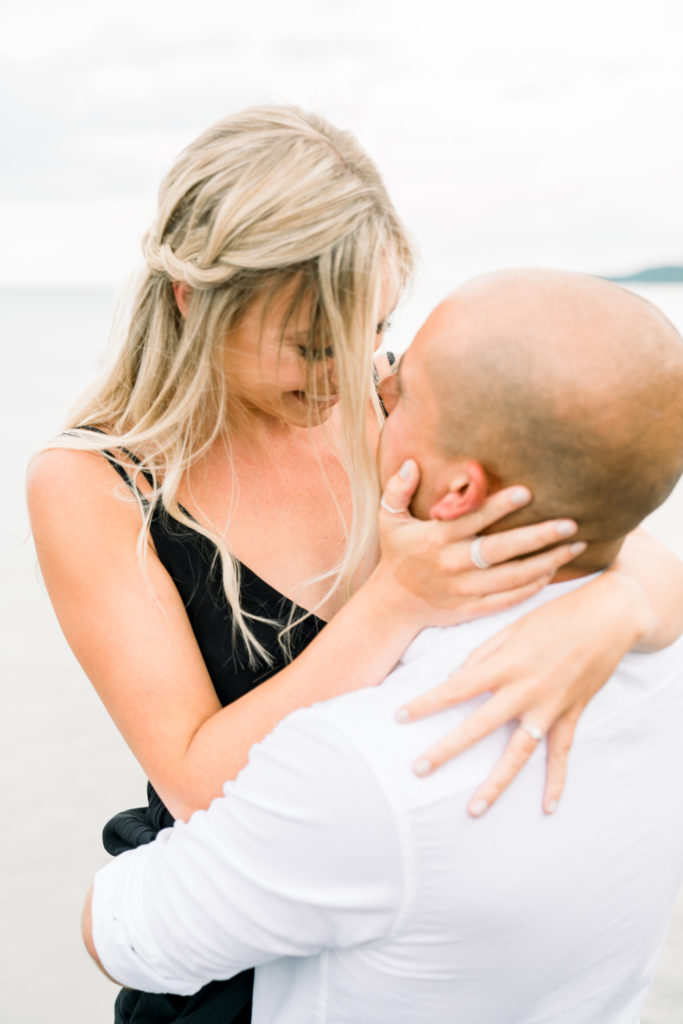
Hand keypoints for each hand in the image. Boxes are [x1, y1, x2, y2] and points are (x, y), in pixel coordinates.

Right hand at [376, 459, 585, 630]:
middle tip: (570, 524)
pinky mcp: (472, 608)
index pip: (473, 519)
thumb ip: (397, 489)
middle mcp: (452, 564)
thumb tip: (410, 463)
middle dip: (538, 536)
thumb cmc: (397, 554)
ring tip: (575, 547)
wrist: (393, 604)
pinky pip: (508, 599)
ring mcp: (464, 589)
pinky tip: (552, 571)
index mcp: (436, 539)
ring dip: (546, 562)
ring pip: (512, 577)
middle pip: (501, 550)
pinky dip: (531, 587)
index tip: (527, 492)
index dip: (499, 506)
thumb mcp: (388, 519)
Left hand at [396, 571, 641, 815]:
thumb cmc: (556, 615)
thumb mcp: (513, 626)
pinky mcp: (572, 715)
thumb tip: (456, 677)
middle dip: (447, 749)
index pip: (456, 688)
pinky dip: (556, 781)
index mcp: (505, 664)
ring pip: (519, 753)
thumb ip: (483, 653)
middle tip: (419, 769)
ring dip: (495, 782)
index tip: (399, 717)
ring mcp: (550, 707)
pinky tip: (548, 807)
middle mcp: (525, 690)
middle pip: (479, 726)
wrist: (609, 617)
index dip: (426, 703)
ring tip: (473, 808)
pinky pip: (561, 754)